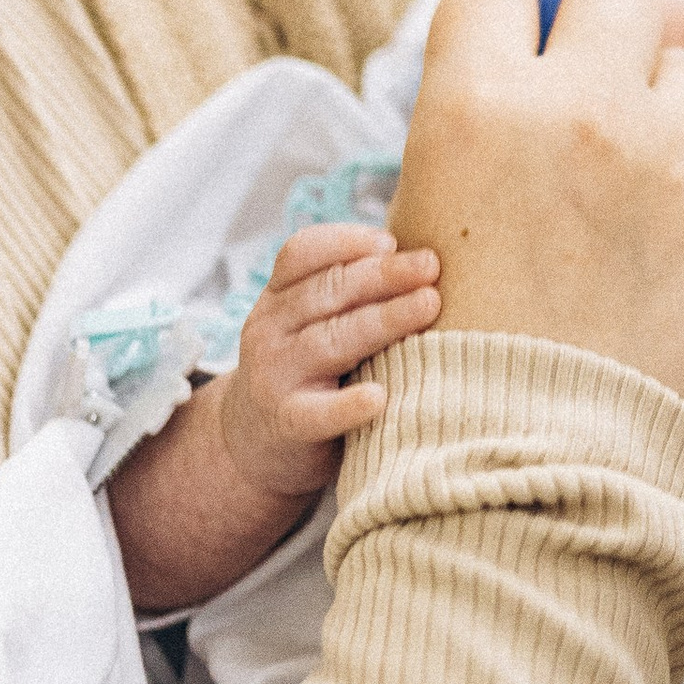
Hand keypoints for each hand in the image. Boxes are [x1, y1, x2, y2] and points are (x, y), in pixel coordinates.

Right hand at [217, 224, 440, 503]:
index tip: (391, 240)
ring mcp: (275, 376)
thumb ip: (349, 294)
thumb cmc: (308, 369)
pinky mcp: (288, 422)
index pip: (301, 254)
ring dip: (383, 319)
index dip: (346, 242)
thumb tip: (424, 257)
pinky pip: (318, 412)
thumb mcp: (310, 322)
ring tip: (428, 305)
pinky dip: (347, 406)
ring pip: (330, 340)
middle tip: (431, 265)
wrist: (253, 443)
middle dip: (383, 274)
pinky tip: (379, 397)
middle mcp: (270, 329)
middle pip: (326, 291)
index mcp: (278, 296)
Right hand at [388, 0, 683, 435]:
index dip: (504, 23)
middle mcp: (582, 113)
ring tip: (631, 202)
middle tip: (589, 101)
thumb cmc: (454, 362)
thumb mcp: (427, 225)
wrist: (535, 480)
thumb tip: (527, 77)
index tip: (513, 56)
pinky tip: (663, 282)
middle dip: (601, 39)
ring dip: (662, 120)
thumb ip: (484, 136)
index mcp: (479, 106)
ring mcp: (675, 164)